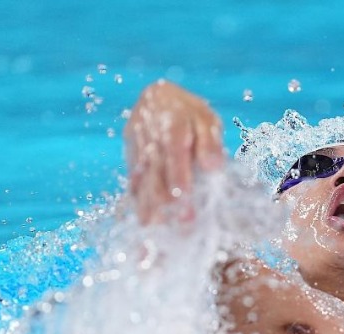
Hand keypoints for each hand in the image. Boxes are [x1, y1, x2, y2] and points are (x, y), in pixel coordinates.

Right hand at [123, 80, 223, 223]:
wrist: (157, 97)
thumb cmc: (189, 112)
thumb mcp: (206, 119)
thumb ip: (210, 143)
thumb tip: (213, 166)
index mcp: (172, 124)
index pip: (174, 152)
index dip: (178, 176)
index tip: (185, 198)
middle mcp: (151, 136)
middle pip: (156, 169)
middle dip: (165, 198)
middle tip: (180, 223)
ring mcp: (136, 146)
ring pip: (141, 176)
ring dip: (147, 202)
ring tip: (156, 226)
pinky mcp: (129, 155)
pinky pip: (132, 178)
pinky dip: (138, 198)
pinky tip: (144, 217)